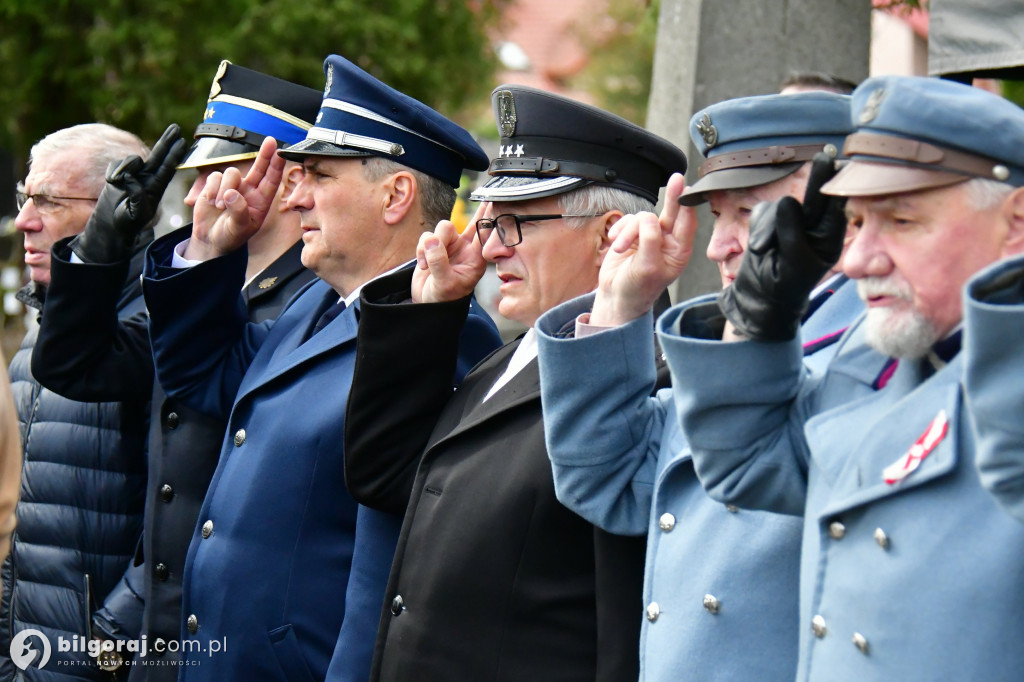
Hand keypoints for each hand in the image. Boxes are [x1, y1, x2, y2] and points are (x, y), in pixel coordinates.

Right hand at [70, 123, 186, 263]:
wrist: (110, 226)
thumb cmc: (126, 223)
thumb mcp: (135, 213)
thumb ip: (136, 196)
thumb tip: (131, 177)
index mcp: (155, 188)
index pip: (167, 168)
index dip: (174, 155)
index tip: (183, 142)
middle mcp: (146, 179)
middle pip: (157, 156)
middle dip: (166, 142)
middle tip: (176, 128)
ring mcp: (132, 175)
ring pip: (132, 160)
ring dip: (126, 167)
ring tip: (117, 182)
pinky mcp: (117, 174)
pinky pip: (116, 165)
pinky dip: (113, 172)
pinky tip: (112, 182)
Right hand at [185, 136, 284, 260]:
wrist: (210, 240)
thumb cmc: (231, 236)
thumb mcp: (239, 228)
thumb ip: (238, 212)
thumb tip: (231, 194)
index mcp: (261, 201)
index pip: (272, 181)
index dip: (276, 166)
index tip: (281, 153)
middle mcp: (249, 190)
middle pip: (259, 168)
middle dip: (264, 154)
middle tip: (270, 141)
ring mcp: (233, 186)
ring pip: (231, 173)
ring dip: (225, 188)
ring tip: (220, 206)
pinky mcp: (215, 185)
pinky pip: (215, 176)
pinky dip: (212, 189)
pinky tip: (211, 202)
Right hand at [412, 203, 487, 302]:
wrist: (428, 305)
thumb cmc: (443, 299)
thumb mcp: (444, 284)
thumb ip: (439, 262)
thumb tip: (432, 241)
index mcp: (476, 257)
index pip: (485, 231)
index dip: (488, 213)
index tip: (491, 198)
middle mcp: (465, 248)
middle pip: (457, 226)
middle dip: (445, 235)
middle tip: (440, 242)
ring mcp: (449, 246)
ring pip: (439, 230)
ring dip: (429, 247)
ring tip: (427, 267)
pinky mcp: (434, 246)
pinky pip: (426, 237)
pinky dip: (421, 250)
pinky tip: (423, 266)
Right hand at [589, 173, 695, 325]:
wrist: (616, 296)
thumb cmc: (637, 289)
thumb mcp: (647, 267)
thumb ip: (651, 241)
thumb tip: (649, 218)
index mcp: (679, 252)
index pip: (687, 223)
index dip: (687, 205)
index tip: (688, 188)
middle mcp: (667, 241)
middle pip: (673, 212)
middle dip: (673, 197)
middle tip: (677, 179)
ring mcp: (650, 236)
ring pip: (643, 217)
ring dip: (628, 231)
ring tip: (620, 248)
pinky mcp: (633, 234)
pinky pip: (628, 220)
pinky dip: (620, 230)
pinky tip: (615, 243)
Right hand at [718, 152, 845, 340]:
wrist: (756, 298)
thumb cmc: (781, 287)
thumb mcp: (793, 265)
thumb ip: (792, 234)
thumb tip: (788, 201)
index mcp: (828, 240)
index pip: (835, 209)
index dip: (836, 188)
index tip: (841, 169)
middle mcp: (812, 227)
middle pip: (814, 197)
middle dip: (818, 178)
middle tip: (826, 156)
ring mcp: (790, 222)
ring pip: (779, 207)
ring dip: (769, 228)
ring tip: (764, 252)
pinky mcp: (769, 222)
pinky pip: (762, 213)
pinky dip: (758, 228)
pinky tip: (760, 246)